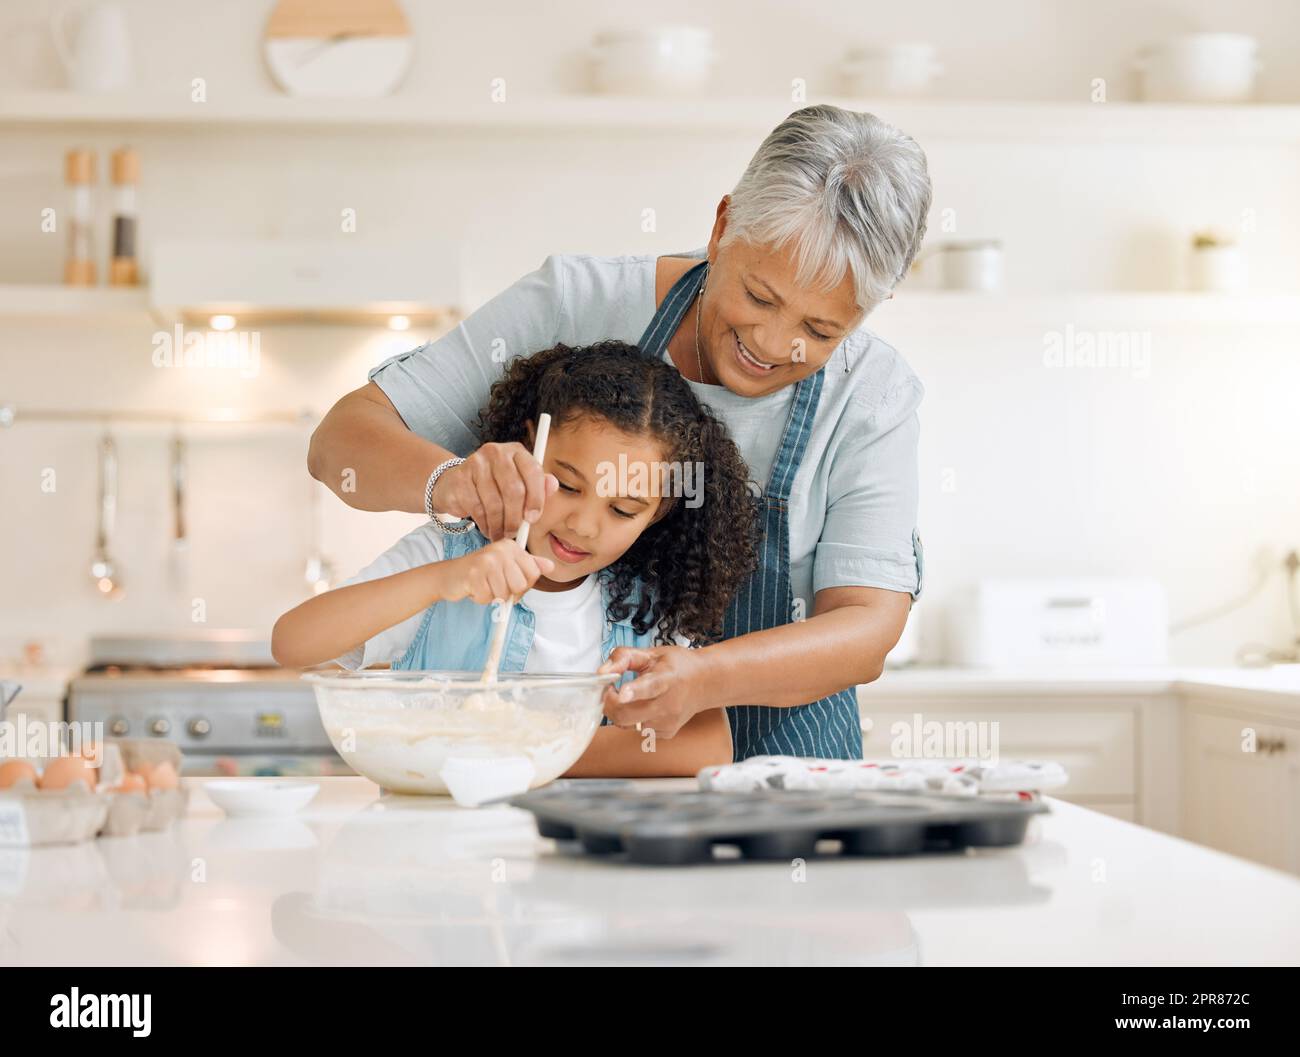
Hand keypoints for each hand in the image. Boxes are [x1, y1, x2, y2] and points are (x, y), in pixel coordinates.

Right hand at [432, 442, 558, 540]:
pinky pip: (477, 508)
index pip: (533, 471)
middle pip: (514, 490)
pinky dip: (484, 523)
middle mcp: (496, 452)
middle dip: (515, 517)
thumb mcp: (520, 484)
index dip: (536, 498)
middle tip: (515, 533)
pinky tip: (487, 528)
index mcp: (516, 451)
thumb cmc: (495, 485)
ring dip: (499, 525)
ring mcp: (476, 463)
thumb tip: (553, 484)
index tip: (533, 518)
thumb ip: (538, 486)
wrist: (457, 483)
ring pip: (494, 502)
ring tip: (501, 534)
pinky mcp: (460, 478)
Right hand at [440, 539, 553, 604]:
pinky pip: (487, 598)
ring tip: (483, 585)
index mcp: (512, 547)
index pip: (533, 574)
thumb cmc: (481, 573)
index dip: (523, 585)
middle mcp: (501, 550)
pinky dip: (480, 599)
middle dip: (508, 592)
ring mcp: (487, 561)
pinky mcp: (474, 574)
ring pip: (504, 594)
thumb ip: (529, 566)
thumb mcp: (507, 567)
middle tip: (494, 584)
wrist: (450, 575)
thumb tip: (550, 566)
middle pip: (520, 586)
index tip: (509, 581)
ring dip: (492, 596)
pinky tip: (474, 588)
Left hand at [597, 645, 710, 737]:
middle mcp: (669, 703)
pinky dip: (634, 719)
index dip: (633, 691)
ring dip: (621, 711)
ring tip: (631, 697)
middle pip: (628, 714)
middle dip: (609, 704)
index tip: (622, 694)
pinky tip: (646, 707)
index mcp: (666, 678)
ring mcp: (668, 721)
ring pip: (628, 724)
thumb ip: (624, 657)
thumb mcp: (651, 653)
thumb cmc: (677, 666)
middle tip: (609, 690)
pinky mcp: (666, 733)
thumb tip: (603, 672)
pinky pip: (637, 730)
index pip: (649, 687)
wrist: (705, 683)